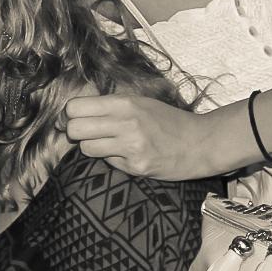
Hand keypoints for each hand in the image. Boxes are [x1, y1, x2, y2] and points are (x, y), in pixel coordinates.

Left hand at [62, 93, 217, 180]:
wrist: (201, 143)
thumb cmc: (168, 121)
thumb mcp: (141, 103)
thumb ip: (109, 106)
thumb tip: (70, 113)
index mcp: (125, 103)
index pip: (76, 107)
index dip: (71, 114)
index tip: (76, 118)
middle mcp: (126, 123)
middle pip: (74, 129)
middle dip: (75, 132)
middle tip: (87, 133)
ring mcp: (131, 147)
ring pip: (86, 148)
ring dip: (93, 147)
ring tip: (111, 144)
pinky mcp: (136, 167)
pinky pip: (108, 163)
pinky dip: (113, 160)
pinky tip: (129, 155)